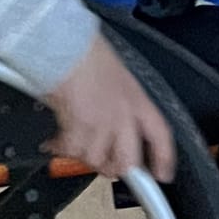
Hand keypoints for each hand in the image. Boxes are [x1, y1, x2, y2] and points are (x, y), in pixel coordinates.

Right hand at [47, 34, 175, 182]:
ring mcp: (102, 125)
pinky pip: (72, 151)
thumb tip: (112, 121)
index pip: (160, 135)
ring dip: (82, 154)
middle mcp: (124, 116)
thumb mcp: (116, 74)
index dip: (163, 158)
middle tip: (105, 164)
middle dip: (115, 167)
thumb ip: (120, 100)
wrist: (64, 44)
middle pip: (127, 160)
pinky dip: (61, 149)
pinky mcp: (79, 129)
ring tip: (72, 143)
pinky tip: (55, 141)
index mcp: (137, 99)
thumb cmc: (85, 50)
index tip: (163, 174)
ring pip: (95, 159)